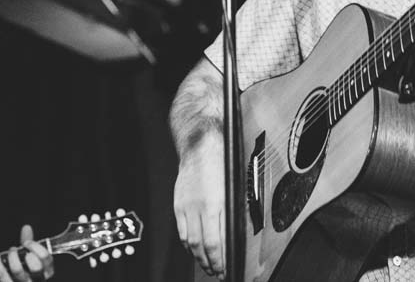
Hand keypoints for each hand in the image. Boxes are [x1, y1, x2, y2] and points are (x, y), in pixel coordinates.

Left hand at [0, 224, 53, 280]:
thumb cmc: (27, 271)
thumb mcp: (33, 258)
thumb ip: (31, 244)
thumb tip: (26, 227)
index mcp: (47, 271)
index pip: (45, 257)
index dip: (35, 247)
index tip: (27, 243)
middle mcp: (37, 280)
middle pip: (36, 267)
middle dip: (27, 254)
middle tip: (20, 249)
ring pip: (18, 270)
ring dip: (12, 256)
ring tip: (11, 251)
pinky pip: (3, 275)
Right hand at [173, 131, 225, 278]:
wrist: (200, 145)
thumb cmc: (221, 161)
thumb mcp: (235, 188)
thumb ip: (233, 212)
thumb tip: (236, 236)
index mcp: (217, 203)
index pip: (218, 242)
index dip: (222, 260)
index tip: (227, 269)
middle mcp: (200, 207)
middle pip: (203, 245)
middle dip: (211, 264)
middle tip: (218, 273)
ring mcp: (186, 206)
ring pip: (190, 242)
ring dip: (199, 258)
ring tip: (207, 266)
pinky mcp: (178, 204)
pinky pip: (181, 231)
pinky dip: (188, 245)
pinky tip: (194, 250)